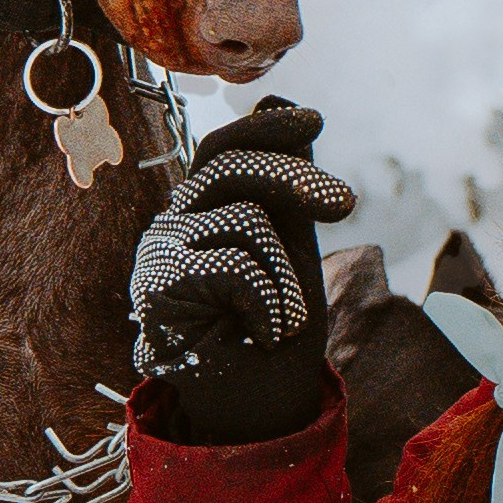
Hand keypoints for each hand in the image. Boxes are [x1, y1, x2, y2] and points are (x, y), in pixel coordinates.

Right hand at [129, 96, 355, 442]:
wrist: (260, 405)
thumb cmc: (278, 325)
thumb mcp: (295, 242)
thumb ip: (287, 181)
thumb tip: (283, 96)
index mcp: (204, 208)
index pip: (226, 146)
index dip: (266, 126)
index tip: (315, 120)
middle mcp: (174, 222)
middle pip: (231, 166)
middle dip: (295, 178)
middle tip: (346, 204)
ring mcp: (158, 252)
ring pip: (243, 218)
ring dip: (286, 274)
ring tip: (284, 316)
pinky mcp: (156, 287)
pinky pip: (233, 264)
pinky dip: (268, 301)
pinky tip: (264, 332)